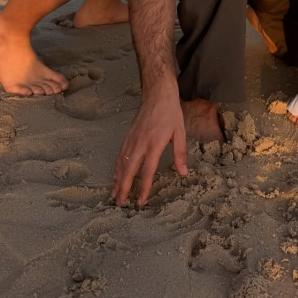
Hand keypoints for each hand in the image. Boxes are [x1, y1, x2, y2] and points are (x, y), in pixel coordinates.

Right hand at [111, 87, 186, 205]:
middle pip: (129, 170)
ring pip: (121, 163)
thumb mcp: (180, 132)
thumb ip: (180, 153)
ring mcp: (132, 139)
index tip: (140, 201)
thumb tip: (183, 173)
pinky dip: (116, 166)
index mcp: (154, 144)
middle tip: (119, 203)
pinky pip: (120, 154)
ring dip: (117, 180)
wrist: (158, 94)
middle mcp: (140, 143)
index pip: (147, 171)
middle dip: (123, 188)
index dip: (143, 188)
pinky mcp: (128, 135)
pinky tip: (115, 175)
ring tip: (114, 194)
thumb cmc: (171, 113)